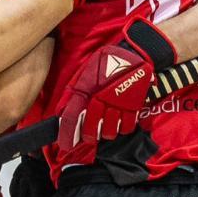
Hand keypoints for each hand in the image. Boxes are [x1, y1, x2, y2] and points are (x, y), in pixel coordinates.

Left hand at [56, 17, 175, 153]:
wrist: (135, 51)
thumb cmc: (107, 61)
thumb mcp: (87, 71)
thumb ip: (75, 91)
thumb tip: (62, 111)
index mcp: (87, 88)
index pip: (72, 116)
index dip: (67, 133)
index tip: (66, 144)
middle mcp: (102, 98)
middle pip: (93, 128)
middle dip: (89, 135)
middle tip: (88, 137)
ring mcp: (119, 103)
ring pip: (111, 130)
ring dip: (106, 133)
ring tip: (105, 129)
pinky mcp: (134, 104)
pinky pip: (128, 125)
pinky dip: (123, 128)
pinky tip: (120, 124)